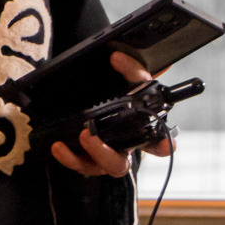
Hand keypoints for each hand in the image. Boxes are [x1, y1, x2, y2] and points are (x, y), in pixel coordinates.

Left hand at [50, 51, 176, 176]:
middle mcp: (122, 149)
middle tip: (89, 135)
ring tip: (77, 136)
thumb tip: (117, 57)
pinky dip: (67, 157)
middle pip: (119, 164)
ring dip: (82, 156)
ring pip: (96, 167)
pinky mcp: (84, 158)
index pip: (157, 144)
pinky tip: (57, 146)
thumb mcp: (130, 82)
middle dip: (104, 153)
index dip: (163, 146)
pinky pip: (78, 163)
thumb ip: (130, 71)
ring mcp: (101, 156)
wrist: (95, 101)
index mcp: (140, 133)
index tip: (166, 144)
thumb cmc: (121, 96)